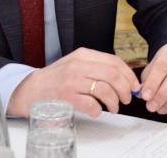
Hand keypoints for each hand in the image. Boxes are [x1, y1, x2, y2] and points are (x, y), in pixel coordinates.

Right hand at [7, 48, 138, 117]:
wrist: (32, 88)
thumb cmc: (58, 77)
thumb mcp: (76, 63)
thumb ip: (96, 66)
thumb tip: (124, 78)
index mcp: (83, 54)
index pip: (114, 61)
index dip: (128, 74)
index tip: (134, 85)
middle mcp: (78, 65)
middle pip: (112, 75)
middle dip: (125, 89)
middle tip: (127, 98)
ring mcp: (72, 81)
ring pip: (105, 90)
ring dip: (115, 102)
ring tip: (114, 107)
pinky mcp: (66, 97)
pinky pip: (91, 105)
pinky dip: (99, 110)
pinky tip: (97, 111)